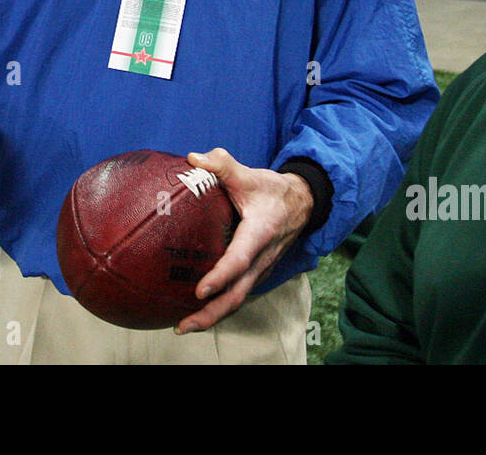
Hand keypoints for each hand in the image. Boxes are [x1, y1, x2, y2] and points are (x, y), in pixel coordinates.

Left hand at [174, 148, 314, 334]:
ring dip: (213, 316)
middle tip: (182, 326)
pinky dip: (221, 307)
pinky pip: (240, 294)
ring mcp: (262, 269)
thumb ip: (222, 165)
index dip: (220, 277)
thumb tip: (192, 158)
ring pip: (239, 299)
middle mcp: (262, 257)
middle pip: (238, 294)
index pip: (239, 260)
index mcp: (259, 233)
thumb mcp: (249, 175)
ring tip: (184, 326)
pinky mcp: (259, 272)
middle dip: (211, 313)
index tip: (200, 290)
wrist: (303, 203)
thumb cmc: (273, 190)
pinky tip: (199, 311)